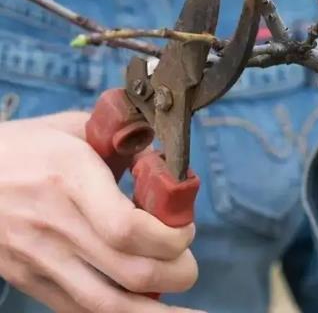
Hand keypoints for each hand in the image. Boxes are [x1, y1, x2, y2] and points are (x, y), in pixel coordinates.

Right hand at [0, 112, 202, 312]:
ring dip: (157, 312)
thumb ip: (125, 141)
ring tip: (187, 311)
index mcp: (71, 177)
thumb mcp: (75, 128)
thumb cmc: (25, 147)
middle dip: (177, 274)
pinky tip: (143, 307)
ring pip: (108, 305)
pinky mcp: (30, 279)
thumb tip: (168, 163)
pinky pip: (81, 309)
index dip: (170, 238)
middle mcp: (56, 223)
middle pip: (131, 272)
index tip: (185, 230)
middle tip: (187, 262)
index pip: (128, 228)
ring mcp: (40, 257)